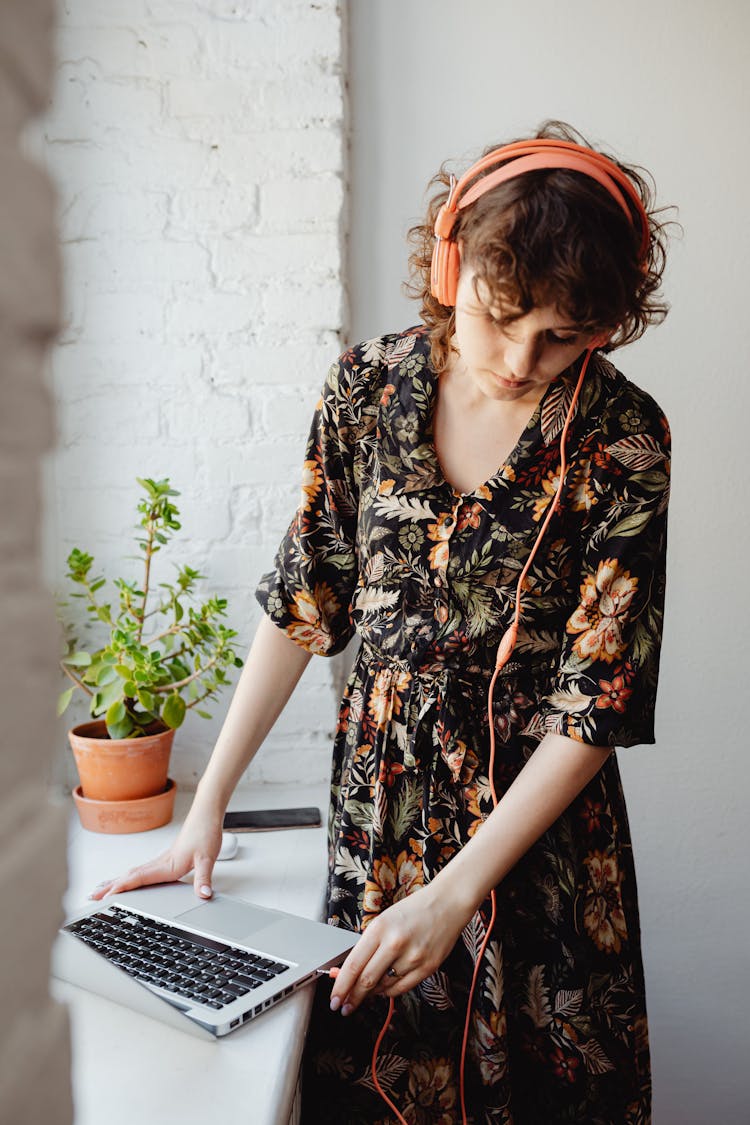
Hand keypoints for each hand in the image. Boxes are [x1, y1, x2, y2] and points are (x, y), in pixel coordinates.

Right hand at [87, 797, 223, 901]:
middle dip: (110, 887)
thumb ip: (204, 878)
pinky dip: (129, 877)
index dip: (122, 887)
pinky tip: (127, 880)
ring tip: (100, 891)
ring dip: (116, 882)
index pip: (139, 878)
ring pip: (133, 873)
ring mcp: (161, 860)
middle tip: (91, 897)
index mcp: (167, 865)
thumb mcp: (208, 858)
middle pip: (130, 876)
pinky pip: (141, 870)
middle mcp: (160, 862)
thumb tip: (203, 895)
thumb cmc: (206, 832)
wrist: (206, 815)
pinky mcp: (165, 859)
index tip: (107, 897)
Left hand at [329, 884, 469, 1015]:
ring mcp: (413, 957)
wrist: (447, 904)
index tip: (334, 999)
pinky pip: (401, 988)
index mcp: (380, 928)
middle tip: (343, 1007)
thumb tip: (347, 972)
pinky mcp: (428, 967)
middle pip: (366, 981)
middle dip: (352, 998)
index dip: (341, 987)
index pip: (354, 965)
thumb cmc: (413, 910)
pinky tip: (384, 988)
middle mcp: (395, 943)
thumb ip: (366, 947)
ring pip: (384, 987)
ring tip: (366, 992)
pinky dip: (389, 992)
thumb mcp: (384, 921)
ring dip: (371, 994)